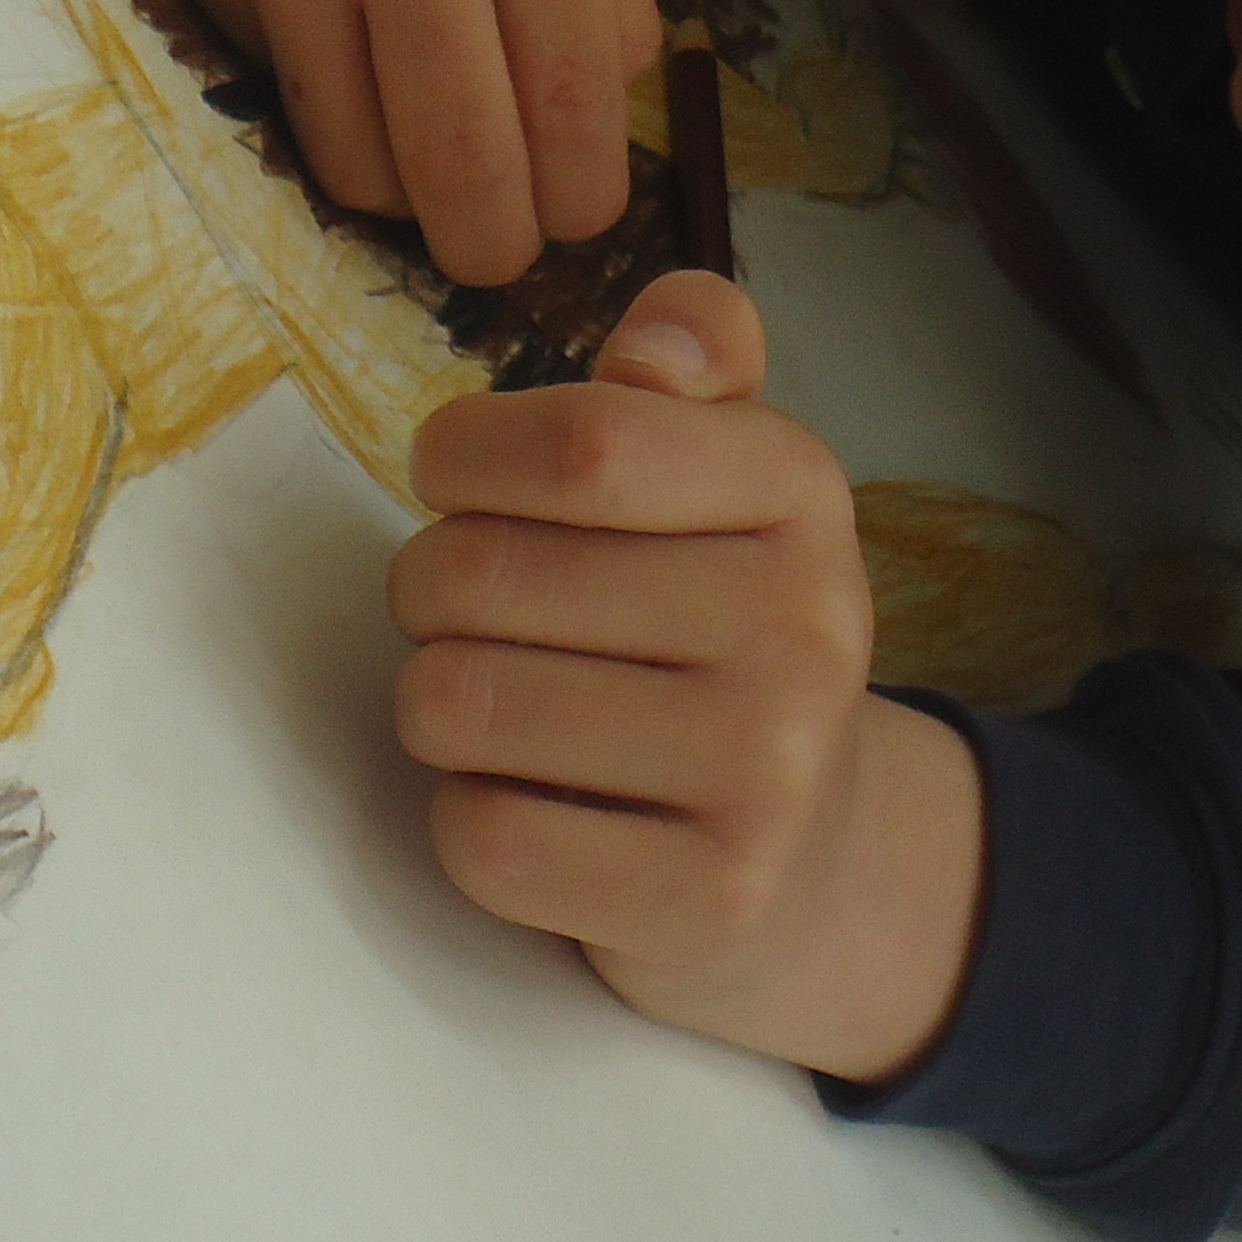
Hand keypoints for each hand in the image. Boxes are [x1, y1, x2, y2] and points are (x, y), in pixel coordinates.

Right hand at [79, 0, 657, 283]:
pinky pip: (287, 102)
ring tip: (428, 163)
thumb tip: (606, 100)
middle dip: (502, 238)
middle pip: (476, 170)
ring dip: (407, 196)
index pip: (582, 99)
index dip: (586, 189)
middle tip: (508, 236)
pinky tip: (349, 70)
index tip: (579, 202)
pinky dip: (328, 120)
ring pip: (368, 166)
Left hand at [387, 271, 986, 1081]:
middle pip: (485, 575)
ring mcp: (768, 775)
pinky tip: (529, 800)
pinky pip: (483, 839)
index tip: (448, 475)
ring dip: (435, 703)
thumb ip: (693, 358)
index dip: (465, 452)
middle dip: (425, 585)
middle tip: (465, 611)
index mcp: (801, 491)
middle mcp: (805, 627)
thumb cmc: (721, 624)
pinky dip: (466, 816)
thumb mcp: (730, 471)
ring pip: (459, 705)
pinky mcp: (707, 900)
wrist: (816, 851)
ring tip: (496, 705)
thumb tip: (657, 342)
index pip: (583, 441)